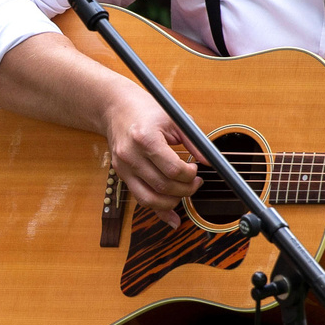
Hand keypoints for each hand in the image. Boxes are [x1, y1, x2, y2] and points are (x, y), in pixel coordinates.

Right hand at [103, 86, 200, 212]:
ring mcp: (123, 167)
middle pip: (162, 186)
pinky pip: (140, 199)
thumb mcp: (174, 118)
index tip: (195, 170)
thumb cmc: (146, 109)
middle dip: (185, 190)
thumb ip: (194, 141)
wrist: (115, 107)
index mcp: (145, 138)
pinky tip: (172, 217)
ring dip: (172, 202)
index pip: (172, 169)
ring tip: (184, 192)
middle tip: (196, 182)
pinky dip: (158, 210)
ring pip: (150, 199)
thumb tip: (209, 160)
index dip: (190, 175)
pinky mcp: (121, 174)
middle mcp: (131, 155)